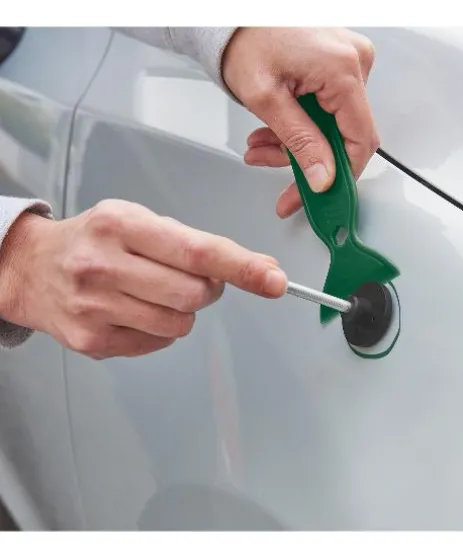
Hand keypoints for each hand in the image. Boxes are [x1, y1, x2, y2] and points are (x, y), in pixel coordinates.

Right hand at [0, 200, 286, 358]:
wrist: (30, 268)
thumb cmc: (96, 240)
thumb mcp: (140, 221)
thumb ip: (197, 244)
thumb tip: (261, 269)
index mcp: (121, 225)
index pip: (197, 251)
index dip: (242, 267)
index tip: (275, 280)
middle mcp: (103, 265)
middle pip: (194, 294)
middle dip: (208, 289)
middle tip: (190, 279)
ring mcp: (94, 307)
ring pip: (179, 324)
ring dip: (182, 311)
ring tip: (153, 292)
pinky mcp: (91, 342)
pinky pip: (157, 344)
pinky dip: (158, 329)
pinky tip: (134, 310)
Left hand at [222, 27, 379, 217]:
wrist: (232, 17)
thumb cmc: (244, 39)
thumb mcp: (267, 100)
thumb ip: (300, 142)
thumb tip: (323, 177)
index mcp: (343, 70)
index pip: (360, 141)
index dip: (340, 176)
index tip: (321, 198)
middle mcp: (355, 63)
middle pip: (344, 135)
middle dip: (307, 158)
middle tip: (274, 166)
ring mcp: (349, 62)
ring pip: (333, 125)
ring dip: (298, 143)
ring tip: (262, 144)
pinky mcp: (339, 64)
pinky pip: (329, 108)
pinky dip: (302, 123)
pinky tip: (276, 127)